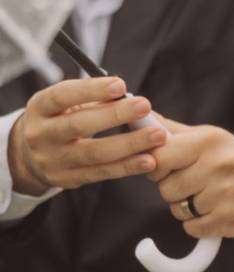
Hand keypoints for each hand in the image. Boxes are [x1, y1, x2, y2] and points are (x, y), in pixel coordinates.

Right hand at [8, 77, 166, 194]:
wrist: (29, 157)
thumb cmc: (58, 121)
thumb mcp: (64, 106)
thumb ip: (90, 100)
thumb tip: (126, 96)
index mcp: (39, 108)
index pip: (62, 96)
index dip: (91, 90)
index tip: (120, 85)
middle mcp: (41, 134)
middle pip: (79, 124)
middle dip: (115, 115)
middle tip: (145, 106)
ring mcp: (53, 159)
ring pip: (95, 153)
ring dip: (130, 144)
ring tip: (157, 135)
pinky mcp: (68, 179)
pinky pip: (102, 173)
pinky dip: (127, 167)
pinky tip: (150, 161)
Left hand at [147, 116, 233, 238]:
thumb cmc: (225, 158)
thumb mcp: (203, 137)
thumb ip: (168, 130)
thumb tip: (134, 116)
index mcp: (208, 141)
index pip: (159, 158)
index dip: (155, 167)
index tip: (165, 168)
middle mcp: (220, 165)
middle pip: (167, 188)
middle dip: (171, 189)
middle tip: (189, 184)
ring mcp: (228, 193)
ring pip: (179, 210)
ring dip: (184, 208)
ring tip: (203, 197)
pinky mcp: (232, 218)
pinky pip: (193, 228)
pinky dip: (196, 224)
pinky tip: (210, 213)